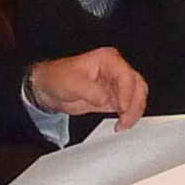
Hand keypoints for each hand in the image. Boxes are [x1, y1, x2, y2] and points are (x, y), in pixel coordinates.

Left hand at [26, 48, 147, 128]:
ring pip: (137, 96)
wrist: (47, 89)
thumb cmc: (57, 78)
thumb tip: (106, 99)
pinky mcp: (113, 98)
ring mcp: (115, 85)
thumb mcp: (72, 83)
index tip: (122, 108)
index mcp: (108, 60)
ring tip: (124, 124)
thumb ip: (91, 91)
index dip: (127, 93)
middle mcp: (115, 71)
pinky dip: (128, 116)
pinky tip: (122, 124)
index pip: (126, 76)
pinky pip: (128, 106)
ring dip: (134, 111)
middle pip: (137, 86)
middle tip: (126, 120)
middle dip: (135, 104)